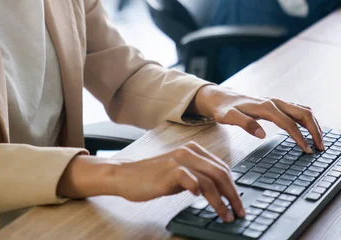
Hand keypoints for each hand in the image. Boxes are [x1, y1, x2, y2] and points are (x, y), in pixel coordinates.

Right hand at [58, 142, 244, 221]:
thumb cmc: (153, 177)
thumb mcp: (180, 173)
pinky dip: (198, 190)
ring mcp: (179, 160)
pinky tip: (199, 199)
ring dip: (221, 201)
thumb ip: (198, 176)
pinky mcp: (169, 171)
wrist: (127, 175)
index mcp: (193, 150)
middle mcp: (188, 151)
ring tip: (225, 215)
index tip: (239, 204)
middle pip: (220, 173)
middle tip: (239, 213)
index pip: (222, 168)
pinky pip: (190, 179)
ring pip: (209, 179)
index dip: (234, 187)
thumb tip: (220, 192)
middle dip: (233, 195)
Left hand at [193, 85, 324, 152]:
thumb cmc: (224, 109)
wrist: (220, 97)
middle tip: (320, 147)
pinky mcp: (276, 104)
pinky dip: (307, 119)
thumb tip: (262, 134)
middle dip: (314, 130)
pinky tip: (309, 130)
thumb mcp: (228, 117)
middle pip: (302, 113)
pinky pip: (297, 109)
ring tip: (319, 141)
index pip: (288, 123)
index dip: (299, 137)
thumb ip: (244, 124)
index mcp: (264, 106)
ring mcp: (276, 102)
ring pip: (302, 110)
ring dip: (314, 124)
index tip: (307, 150)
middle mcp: (273, 102)